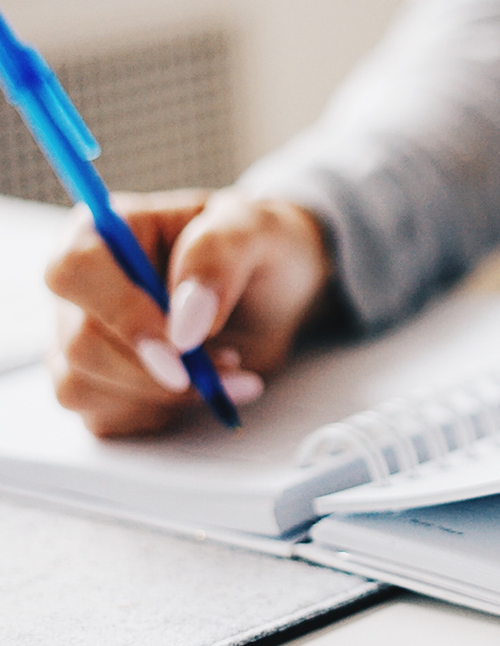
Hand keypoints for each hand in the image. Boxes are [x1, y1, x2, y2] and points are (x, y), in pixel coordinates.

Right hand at [45, 188, 333, 436]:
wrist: (278, 292)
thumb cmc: (260, 248)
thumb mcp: (256, 229)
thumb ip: (217, 258)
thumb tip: (184, 322)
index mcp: (105, 230)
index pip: (75, 271)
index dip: (122, 314)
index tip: (183, 344)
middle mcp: (83, 286)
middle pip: (80, 342)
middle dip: (157, 370)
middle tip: (230, 363)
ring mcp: (84, 337)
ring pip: (82, 386)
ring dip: (164, 396)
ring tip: (227, 368)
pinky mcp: (99, 383)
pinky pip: (102, 416)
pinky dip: (160, 413)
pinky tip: (202, 389)